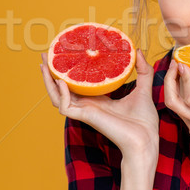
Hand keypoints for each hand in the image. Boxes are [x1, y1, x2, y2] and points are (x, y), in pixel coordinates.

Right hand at [40, 49, 158, 157]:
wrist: (146, 139)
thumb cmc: (144, 120)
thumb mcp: (143, 88)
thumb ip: (142, 70)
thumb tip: (137, 50)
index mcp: (98, 99)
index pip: (77, 84)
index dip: (68, 70)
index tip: (63, 54)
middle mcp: (88, 105)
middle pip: (61, 88)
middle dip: (51, 72)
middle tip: (45, 55)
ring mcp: (85, 111)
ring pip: (57, 97)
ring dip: (48, 82)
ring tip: (44, 65)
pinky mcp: (86, 117)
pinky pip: (65, 106)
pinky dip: (61, 94)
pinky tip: (62, 82)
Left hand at [163, 58, 189, 170]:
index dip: (185, 80)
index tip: (183, 64)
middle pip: (173, 102)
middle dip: (169, 80)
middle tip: (175, 64)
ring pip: (174, 107)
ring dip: (171, 88)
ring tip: (177, 73)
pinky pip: (181, 113)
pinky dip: (179, 98)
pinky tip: (184, 88)